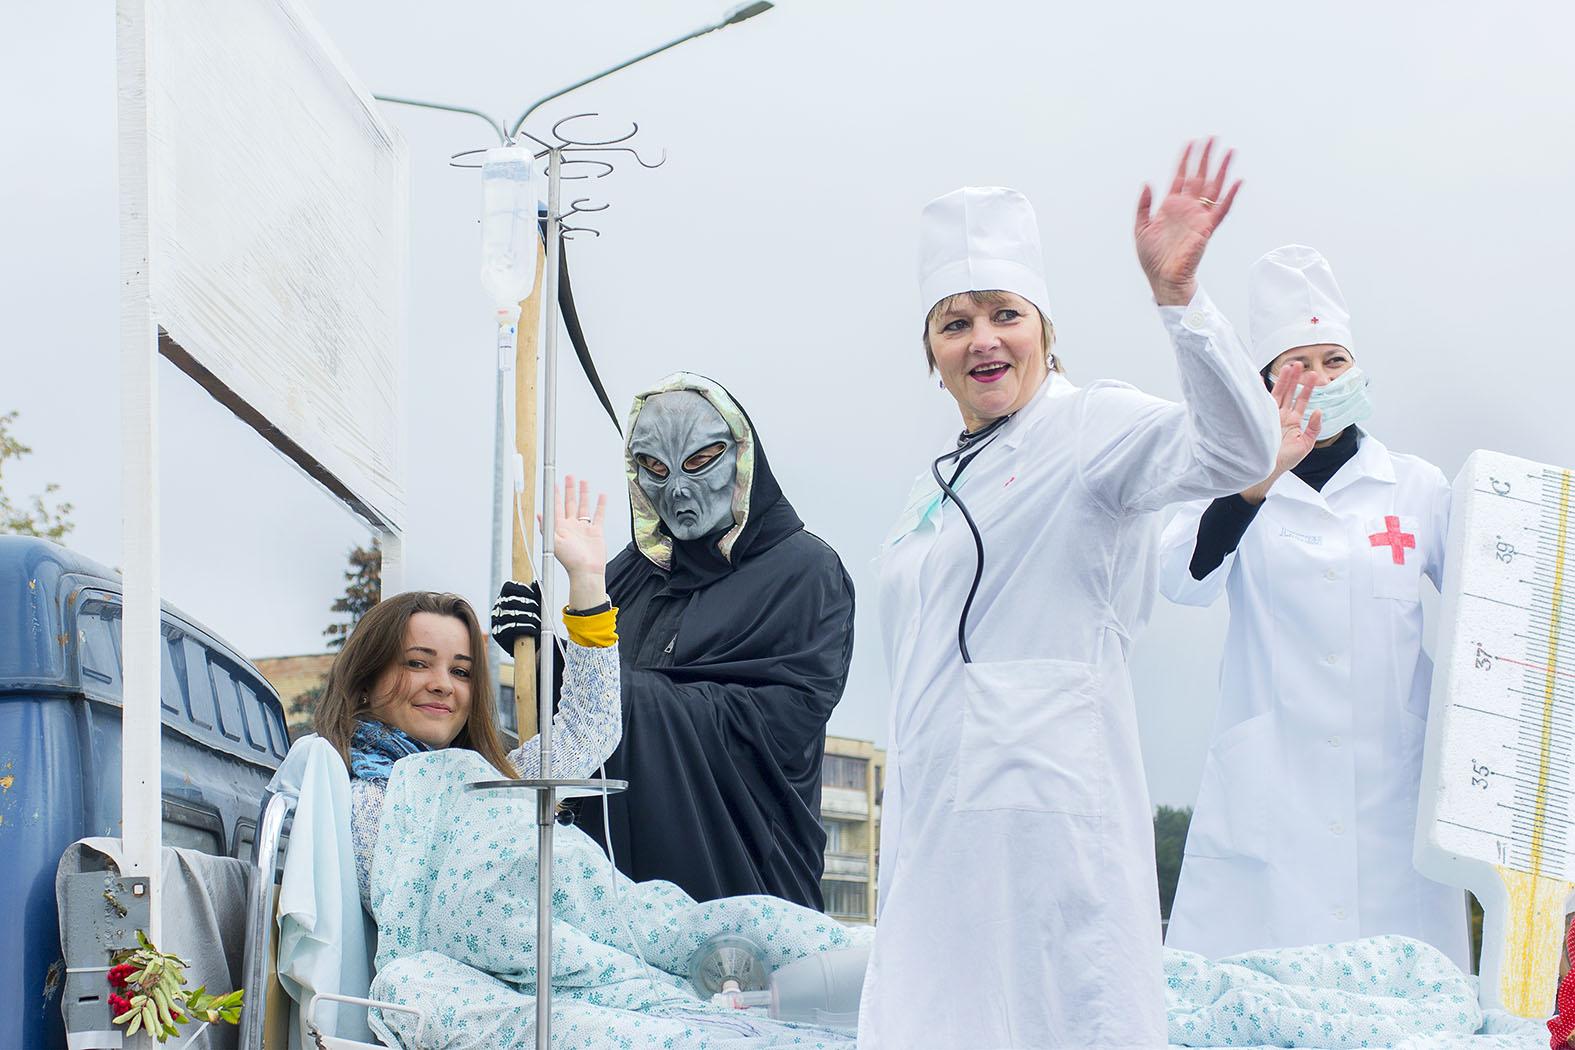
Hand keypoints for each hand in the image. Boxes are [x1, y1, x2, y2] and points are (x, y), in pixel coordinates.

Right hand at [490, 579, 540, 654]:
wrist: (531, 644)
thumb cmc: (533, 620)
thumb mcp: (537, 606)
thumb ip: (537, 593)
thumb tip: (536, 582)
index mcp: (504, 597)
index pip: (508, 587)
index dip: (521, 589)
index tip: (533, 595)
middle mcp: (497, 608)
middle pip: (511, 601)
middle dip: (528, 605)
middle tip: (539, 611)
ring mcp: (495, 621)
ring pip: (512, 615)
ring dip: (529, 618)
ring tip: (539, 622)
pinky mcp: (497, 634)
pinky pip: (512, 629)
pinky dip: (526, 628)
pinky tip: (535, 630)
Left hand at [548, 474, 608, 610]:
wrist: (586, 571)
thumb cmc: (570, 560)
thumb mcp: (554, 542)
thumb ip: (547, 527)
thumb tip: (539, 514)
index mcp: (560, 527)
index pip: (556, 507)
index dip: (554, 494)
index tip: (553, 483)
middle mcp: (571, 526)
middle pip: (570, 503)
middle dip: (569, 489)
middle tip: (569, 476)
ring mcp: (584, 528)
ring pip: (584, 506)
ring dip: (583, 494)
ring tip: (583, 481)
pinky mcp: (596, 531)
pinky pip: (599, 515)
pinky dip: (600, 505)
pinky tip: (601, 496)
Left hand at [1134, 138, 1241, 305]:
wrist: (1162, 278)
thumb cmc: (1152, 258)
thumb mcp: (1141, 228)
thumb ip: (1143, 206)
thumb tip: (1147, 183)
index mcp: (1171, 206)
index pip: (1181, 176)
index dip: (1186, 160)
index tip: (1191, 143)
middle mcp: (1187, 207)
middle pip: (1199, 176)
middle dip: (1205, 157)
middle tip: (1212, 138)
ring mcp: (1198, 216)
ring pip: (1214, 188)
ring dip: (1221, 170)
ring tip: (1229, 152)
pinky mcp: (1207, 228)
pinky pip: (1222, 210)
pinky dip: (1230, 196)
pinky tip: (1237, 182)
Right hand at [1241, 362, 1323, 503]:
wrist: (1267, 469)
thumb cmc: (1284, 461)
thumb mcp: (1305, 445)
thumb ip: (1313, 428)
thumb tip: (1319, 411)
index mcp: (1293, 421)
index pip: (1301, 400)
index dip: (1307, 388)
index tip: (1313, 375)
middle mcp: (1281, 416)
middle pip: (1289, 392)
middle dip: (1294, 378)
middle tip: (1299, 364)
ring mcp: (1270, 416)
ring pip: (1277, 394)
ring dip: (1283, 380)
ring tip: (1289, 366)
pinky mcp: (1260, 418)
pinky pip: (1260, 402)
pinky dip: (1259, 390)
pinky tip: (1261, 379)